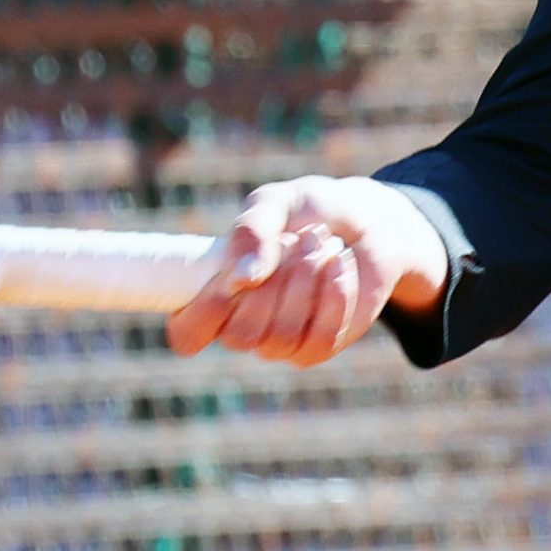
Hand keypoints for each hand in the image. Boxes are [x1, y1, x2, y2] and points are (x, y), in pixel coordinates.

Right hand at [165, 174, 449, 365]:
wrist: (364, 221)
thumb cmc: (307, 210)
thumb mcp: (275, 203)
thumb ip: (250, 231)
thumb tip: (239, 281)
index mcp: (216, 291)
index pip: (186, 332)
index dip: (199, 316)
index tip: (229, 278)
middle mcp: (242, 323)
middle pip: (239, 335)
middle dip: (272, 283)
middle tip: (299, 237)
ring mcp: (280, 341)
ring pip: (280, 339)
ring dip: (305, 283)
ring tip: (323, 243)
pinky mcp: (318, 347)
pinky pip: (319, 340)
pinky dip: (333, 297)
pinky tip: (340, 265)